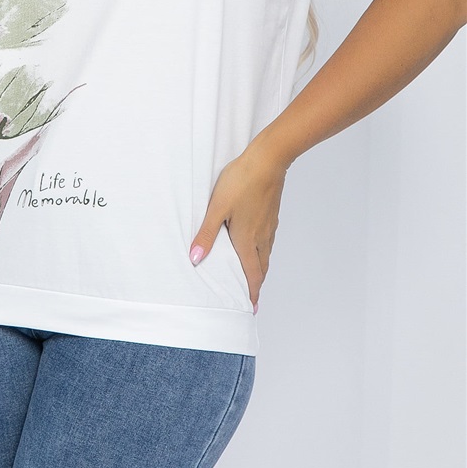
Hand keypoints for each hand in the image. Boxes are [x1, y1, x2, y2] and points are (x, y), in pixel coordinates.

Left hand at [189, 141, 287, 309]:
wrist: (268, 160)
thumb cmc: (241, 182)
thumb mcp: (217, 208)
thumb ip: (206, 234)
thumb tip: (195, 259)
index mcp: (248, 240)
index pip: (252, 275)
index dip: (251, 292)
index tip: (251, 307)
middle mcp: (262, 237)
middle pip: (261, 268)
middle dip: (256, 284)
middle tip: (251, 297)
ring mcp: (270, 225)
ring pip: (266, 254)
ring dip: (260, 268)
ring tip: (253, 275)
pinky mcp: (272, 213)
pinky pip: (269, 240)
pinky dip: (263, 251)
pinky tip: (257, 243)